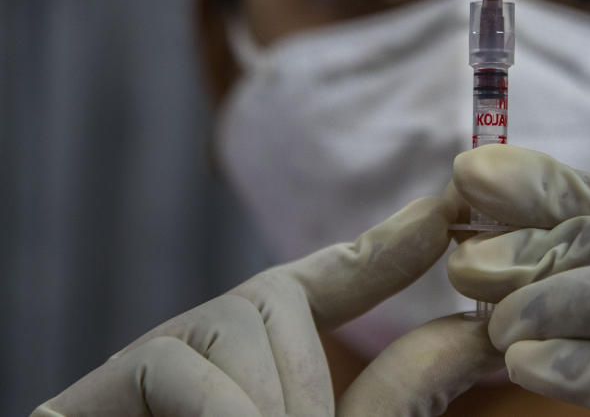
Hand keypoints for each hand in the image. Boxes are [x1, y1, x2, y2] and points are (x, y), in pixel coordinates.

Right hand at [33, 195, 501, 416]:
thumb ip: (403, 391)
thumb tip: (481, 334)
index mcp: (275, 359)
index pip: (336, 278)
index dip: (391, 242)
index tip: (450, 207)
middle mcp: (215, 345)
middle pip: (277, 300)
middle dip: (306, 378)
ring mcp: (155, 363)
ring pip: (236, 324)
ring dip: (267, 405)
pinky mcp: (94, 393)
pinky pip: (180, 365)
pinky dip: (220, 410)